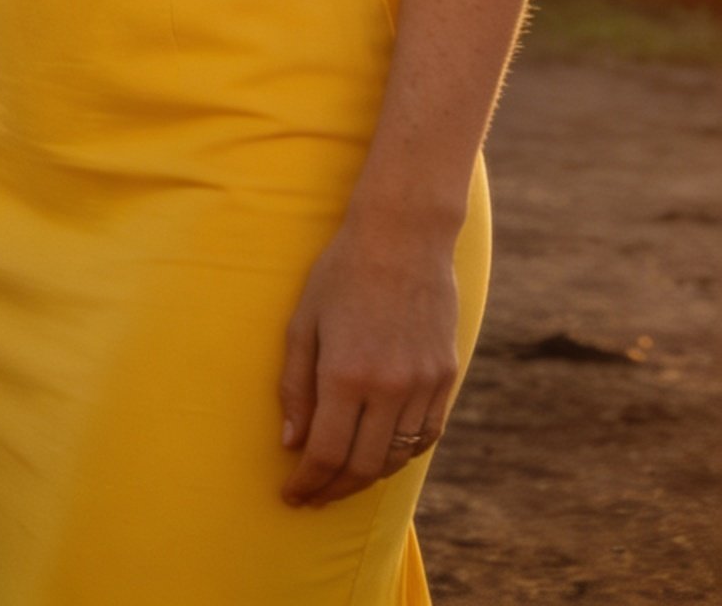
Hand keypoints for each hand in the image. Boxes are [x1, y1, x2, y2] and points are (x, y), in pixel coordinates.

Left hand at [279, 215, 460, 506]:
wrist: (403, 239)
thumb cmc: (341, 274)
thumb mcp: (303, 322)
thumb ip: (295, 386)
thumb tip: (291, 443)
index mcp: (345, 373)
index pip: (326, 453)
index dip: (308, 483)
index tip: (291, 496)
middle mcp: (389, 387)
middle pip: (363, 466)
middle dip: (334, 490)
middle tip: (313, 497)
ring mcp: (423, 385)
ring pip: (397, 457)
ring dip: (367, 477)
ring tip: (341, 480)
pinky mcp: (446, 378)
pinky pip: (426, 436)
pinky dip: (401, 454)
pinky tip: (379, 453)